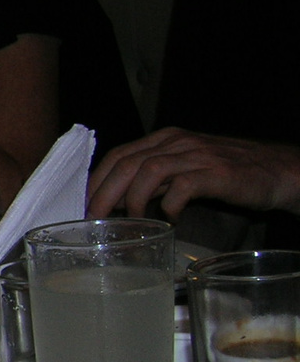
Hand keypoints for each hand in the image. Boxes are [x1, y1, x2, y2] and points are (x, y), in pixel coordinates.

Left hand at [87, 128, 299, 218]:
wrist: (278, 171)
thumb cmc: (227, 174)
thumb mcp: (184, 169)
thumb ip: (153, 180)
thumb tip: (115, 202)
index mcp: (164, 139)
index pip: (118, 155)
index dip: (96, 181)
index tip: (82, 205)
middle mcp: (177, 142)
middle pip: (126, 163)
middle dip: (103, 194)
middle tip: (93, 220)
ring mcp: (196, 155)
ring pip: (148, 172)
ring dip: (133, 201)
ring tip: (132, 223)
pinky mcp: (217, 173)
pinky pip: (181, 188)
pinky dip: (168, 206)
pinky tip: (169, 220)